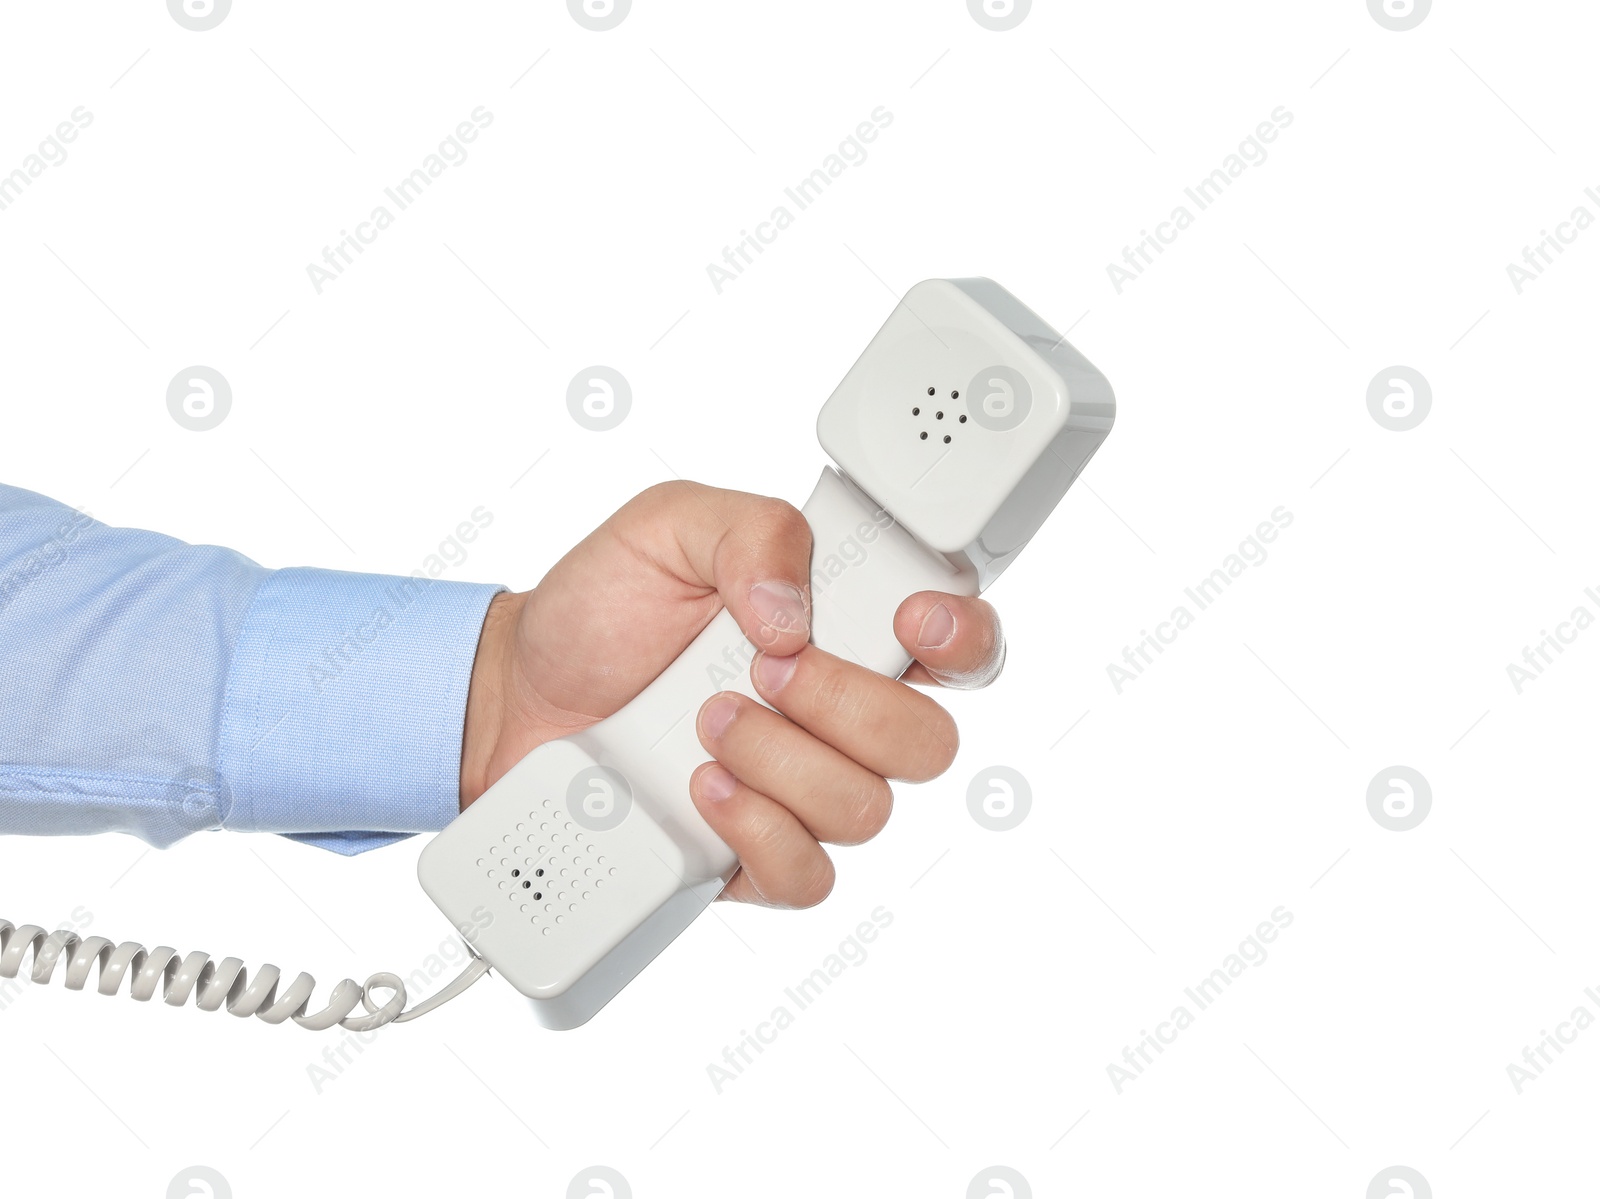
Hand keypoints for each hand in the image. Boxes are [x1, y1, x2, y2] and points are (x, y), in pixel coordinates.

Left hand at [459, 481, 1004, 906]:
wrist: (514, 698)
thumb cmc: (599, 610)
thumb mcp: (668, 528)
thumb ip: (750, 532)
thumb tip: (794, 614)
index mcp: (843, 628)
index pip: (960, 646)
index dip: (964, 638)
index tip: (912, 618)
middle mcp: (839, 718)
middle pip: (928, 743)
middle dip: (845, 703)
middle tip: (761, 668)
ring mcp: (802, 793)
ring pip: (866, 810)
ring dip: (782, 760)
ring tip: (704, 722)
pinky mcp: (754, 858)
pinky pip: (808, 877)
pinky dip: (758, 832)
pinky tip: (703, 788)